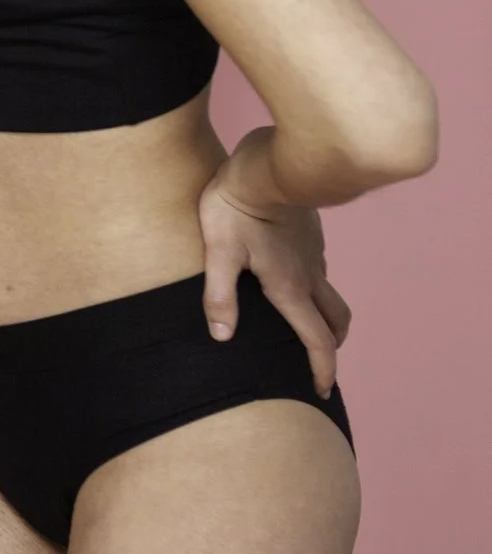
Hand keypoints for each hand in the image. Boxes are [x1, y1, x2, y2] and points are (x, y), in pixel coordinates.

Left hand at [199, 126, 352, 395]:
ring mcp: (313, 252)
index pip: (316, 339)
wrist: (265, 162)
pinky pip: (318, 269)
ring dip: (323, 315)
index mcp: (289, 286)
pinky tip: (289, 279)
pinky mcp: (309, 234)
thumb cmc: (236, 205)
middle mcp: (309, 274)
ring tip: (302, 325)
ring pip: (329, 293)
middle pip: (335, 320)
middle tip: (317, 360)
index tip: (322, 391)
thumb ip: (220, 295)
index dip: (321, 369)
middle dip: (331, 345)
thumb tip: (222, 336)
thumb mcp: (219, 251)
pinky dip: (313, 286)